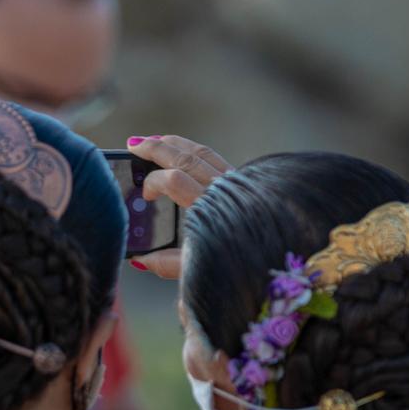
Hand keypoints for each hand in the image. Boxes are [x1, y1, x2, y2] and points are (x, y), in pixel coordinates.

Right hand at [128, 135, 230, 280]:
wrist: (275, 251)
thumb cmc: (238, 263)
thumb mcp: (199, 268)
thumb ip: (168, 264)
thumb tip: (140, 259)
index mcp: (209, 208)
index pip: (173, 181)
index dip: (153, 183)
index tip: (144, 196)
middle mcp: (222, 189)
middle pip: (184, 157)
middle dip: (155, 148)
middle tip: (133, 144)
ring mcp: (233, 181)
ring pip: (199, 151)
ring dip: (173, 143)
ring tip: (152, 140)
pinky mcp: (242, 180)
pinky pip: (212, 156)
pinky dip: (192, 149)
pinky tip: (180, 150)